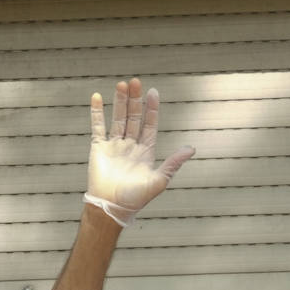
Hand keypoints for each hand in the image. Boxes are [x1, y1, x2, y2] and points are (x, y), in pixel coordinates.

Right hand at [85, 78, 194, 225]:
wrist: (111, 208)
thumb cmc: (136, 198)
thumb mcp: (159, 180)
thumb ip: (174, 163)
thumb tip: (192, 148)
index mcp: (145, 152)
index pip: (149, 125)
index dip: (151, 109)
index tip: (153, 93)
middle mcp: (130, 146)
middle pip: (133, 117)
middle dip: (135, 100)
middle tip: (136, 82)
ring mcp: (114, 146)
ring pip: (118, 118)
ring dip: (119, 102)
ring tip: (122, 84)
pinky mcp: (99, 149)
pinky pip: (97, 127)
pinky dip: (97, 112)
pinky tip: (97, 97)